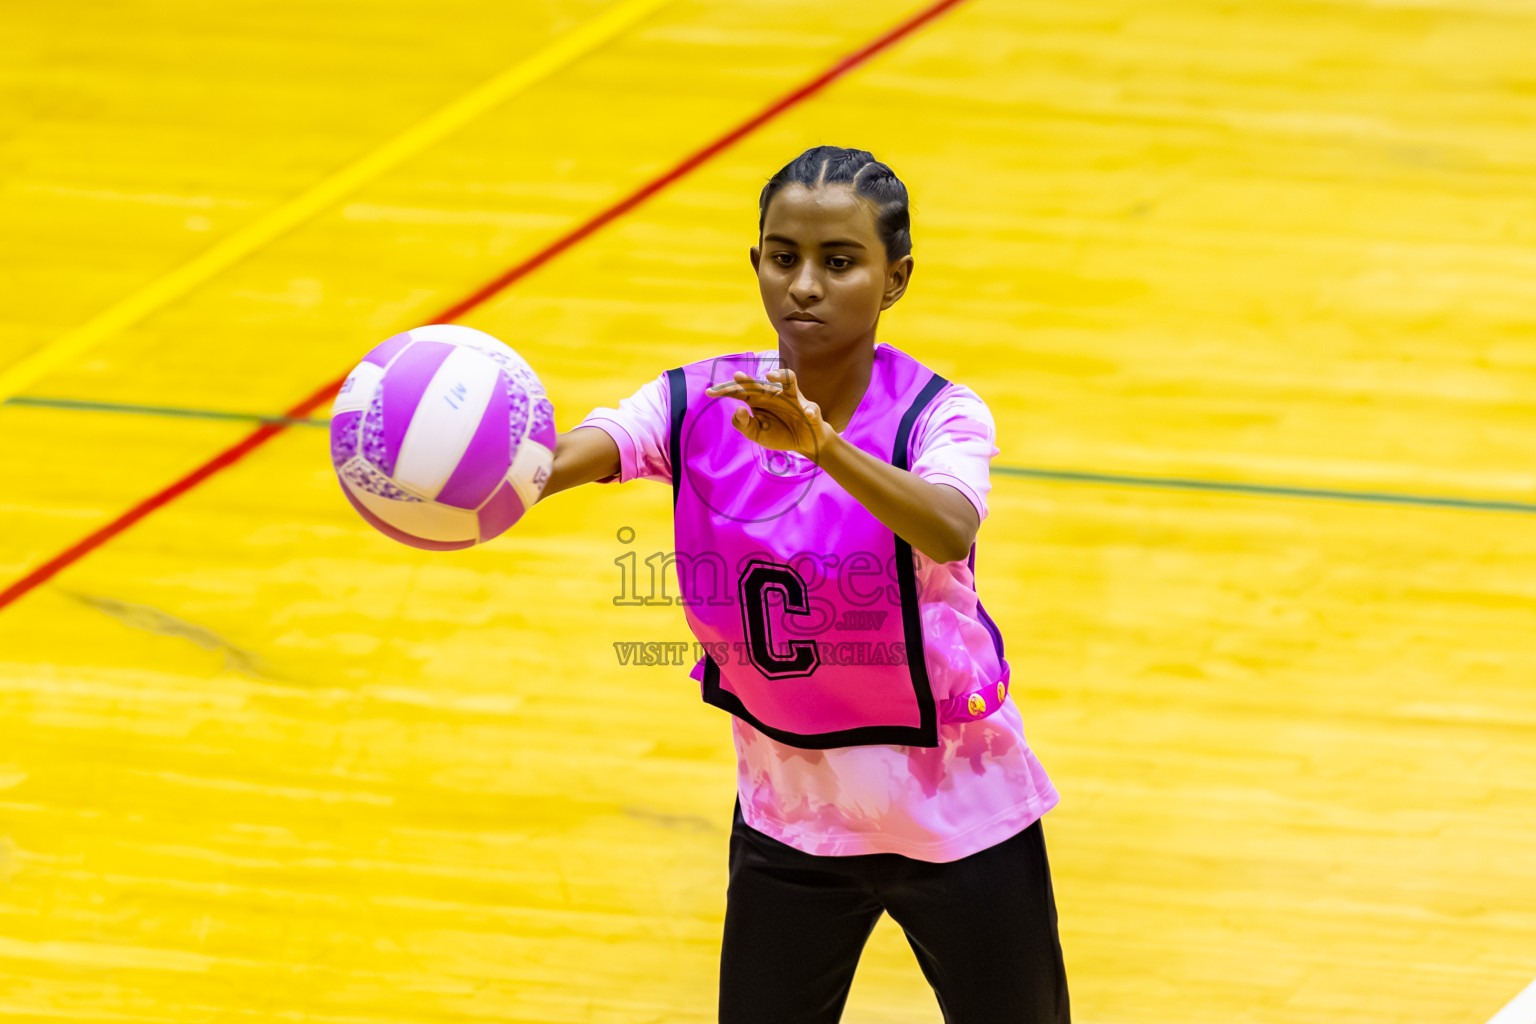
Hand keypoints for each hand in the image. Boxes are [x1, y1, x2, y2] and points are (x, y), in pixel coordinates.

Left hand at [705, 368, 833, 460]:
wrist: (803, 442)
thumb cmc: (778, 434)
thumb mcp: (756, 434)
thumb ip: (744, 425)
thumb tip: (738, 409)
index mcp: (758, 400)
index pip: (739, 392)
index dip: (725, 391)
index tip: (708, 393)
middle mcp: (773, 394)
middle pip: (759, 384)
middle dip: (748, 380)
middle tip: (737, 377)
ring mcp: (792, 398)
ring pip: (787, 381)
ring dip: (780, 376)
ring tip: (771, 376)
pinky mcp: (809, 408)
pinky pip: (809, 407)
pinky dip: (809, 410)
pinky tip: (807, 413)